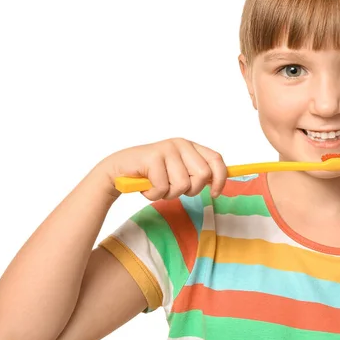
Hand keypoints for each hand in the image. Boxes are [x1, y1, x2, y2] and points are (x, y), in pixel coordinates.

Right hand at [98, 138, 227, 200]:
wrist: (119, 170)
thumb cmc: (151, 174)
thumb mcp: (178, 172)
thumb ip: (196, 174)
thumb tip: (217, 184)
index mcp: (190, 146)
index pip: (216, 160)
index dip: (220, 178)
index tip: (215, 193)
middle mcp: (181, 144)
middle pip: (203, 175)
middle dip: (190, 190)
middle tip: (173, 188)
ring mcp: (167, 149)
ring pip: (183, 185)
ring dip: (168, 194)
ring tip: (157, 186)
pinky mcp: (153, 157)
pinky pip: (163, 188)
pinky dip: (154, 195)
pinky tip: (146, 187)